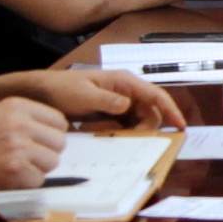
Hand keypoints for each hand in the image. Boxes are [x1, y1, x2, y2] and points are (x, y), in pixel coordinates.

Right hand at [0, 95, 71, 194]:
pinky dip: (26, 183)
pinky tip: (8, 177)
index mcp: (17, 105)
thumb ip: (25, 119)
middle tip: (25, 158)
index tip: (38, 143)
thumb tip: (55, 131)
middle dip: (47, 153)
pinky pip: (39, 180)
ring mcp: (19, 145)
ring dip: (37, 169)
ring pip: (52, 162)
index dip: (51, 135)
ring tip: (15, 167)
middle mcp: (21, 122)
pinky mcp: (15, 169)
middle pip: (60, 142)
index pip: (59, 120)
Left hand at [33, 68, 184, 133]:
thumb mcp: (83, 94)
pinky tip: (107, 136)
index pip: (155, 95)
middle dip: (148, 127)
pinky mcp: (111, 113)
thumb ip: (107, 100)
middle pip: (151, 111)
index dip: (171, 110)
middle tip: (133, 141)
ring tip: (113, 137)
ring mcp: (119, 102)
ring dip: (134, 132)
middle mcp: (126, 91)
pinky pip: (126, 125)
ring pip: (140, 120)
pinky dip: (122, 133)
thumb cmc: (62, 89)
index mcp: (123, 81)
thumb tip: (128, 105)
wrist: (41, 93)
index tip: (181, 126)